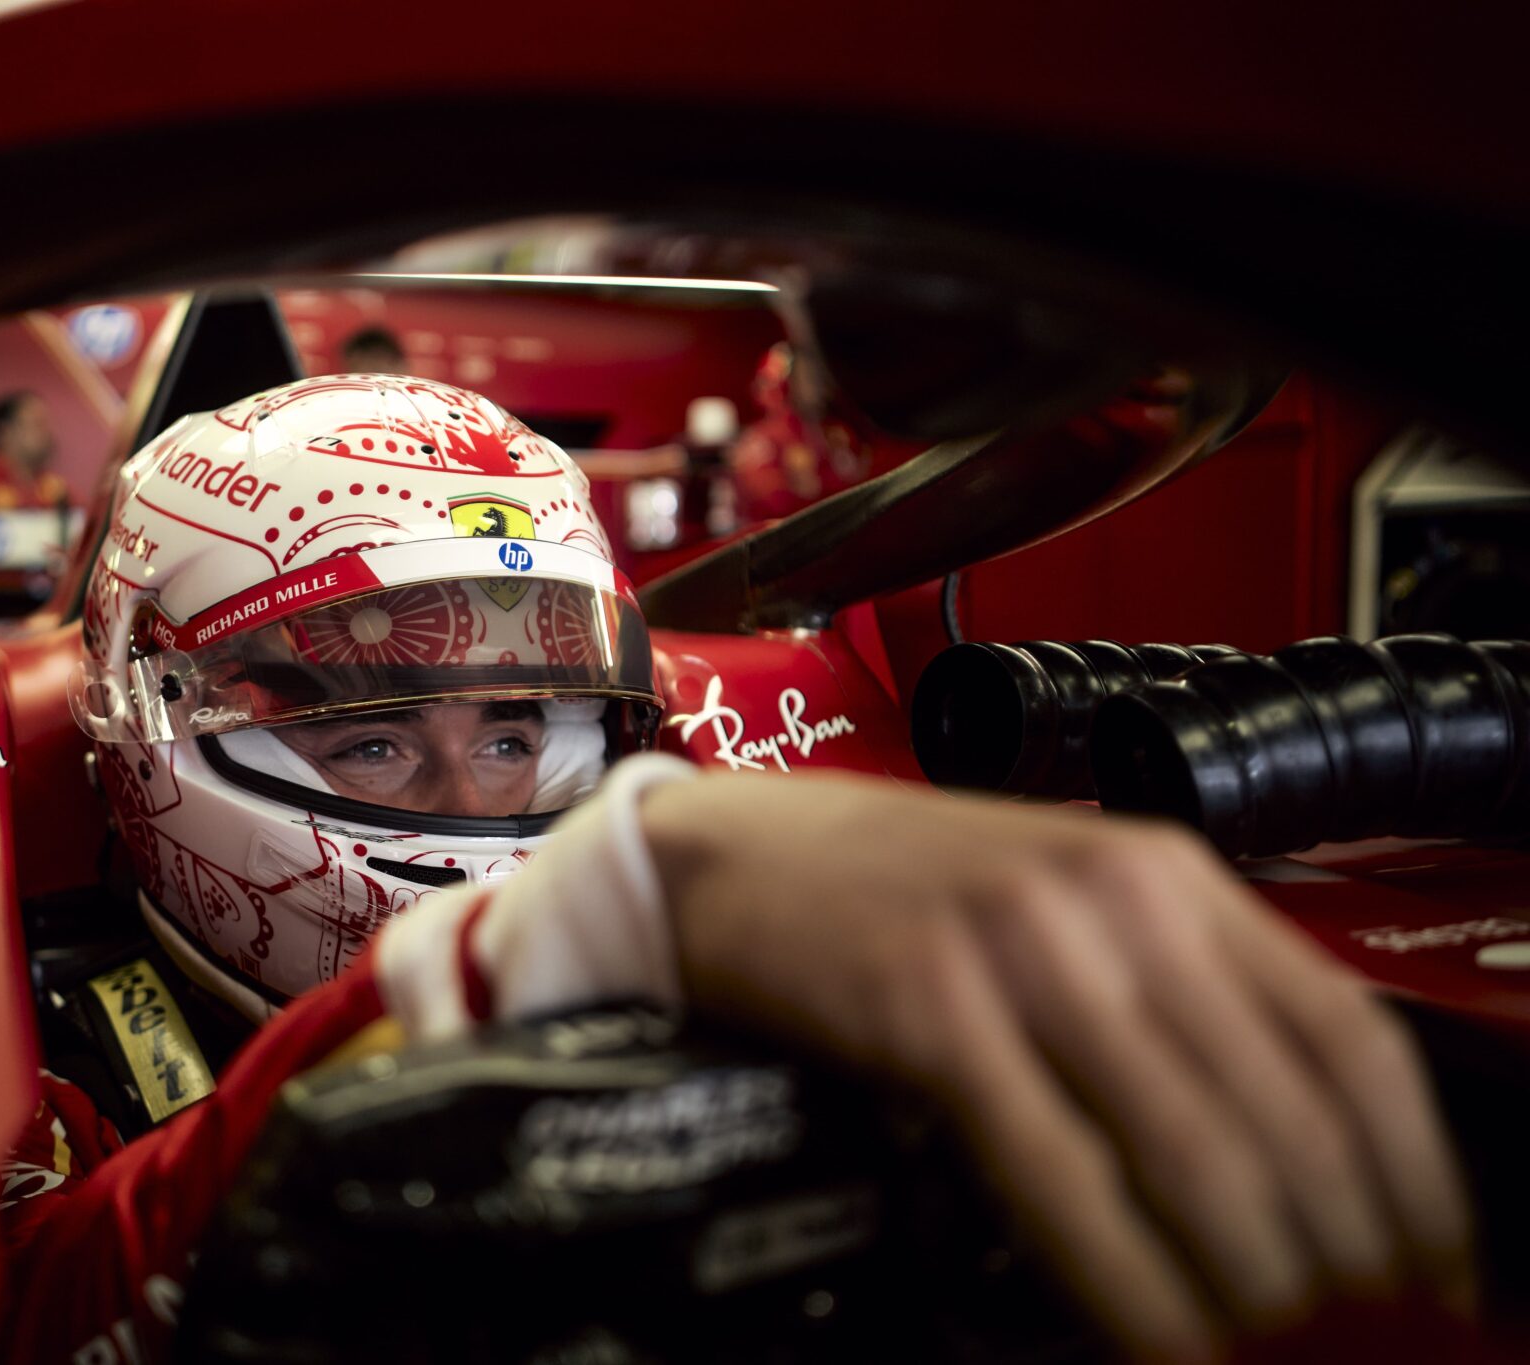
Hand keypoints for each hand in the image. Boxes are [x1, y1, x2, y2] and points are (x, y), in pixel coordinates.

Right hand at [641, 772, 1472, 1361]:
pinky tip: (1158, 1338)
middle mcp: (1112, 900)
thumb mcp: (1060, 905)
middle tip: (1336, 1331)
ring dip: (1243, 1281)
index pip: (1348, 1033)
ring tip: (1250, 1342)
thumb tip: (1285, 1149)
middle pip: (1285, 1112)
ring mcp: (1019, 952)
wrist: (733, 852)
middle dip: (1332, 1255)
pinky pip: (1061, 1179)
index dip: (1414, 1175)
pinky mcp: (929, 1011)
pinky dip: (1126, 1283)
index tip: (1434, 1269)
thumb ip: (1171, 992)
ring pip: (1190, 1154)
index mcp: (1165, 871)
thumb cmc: (897, 890)